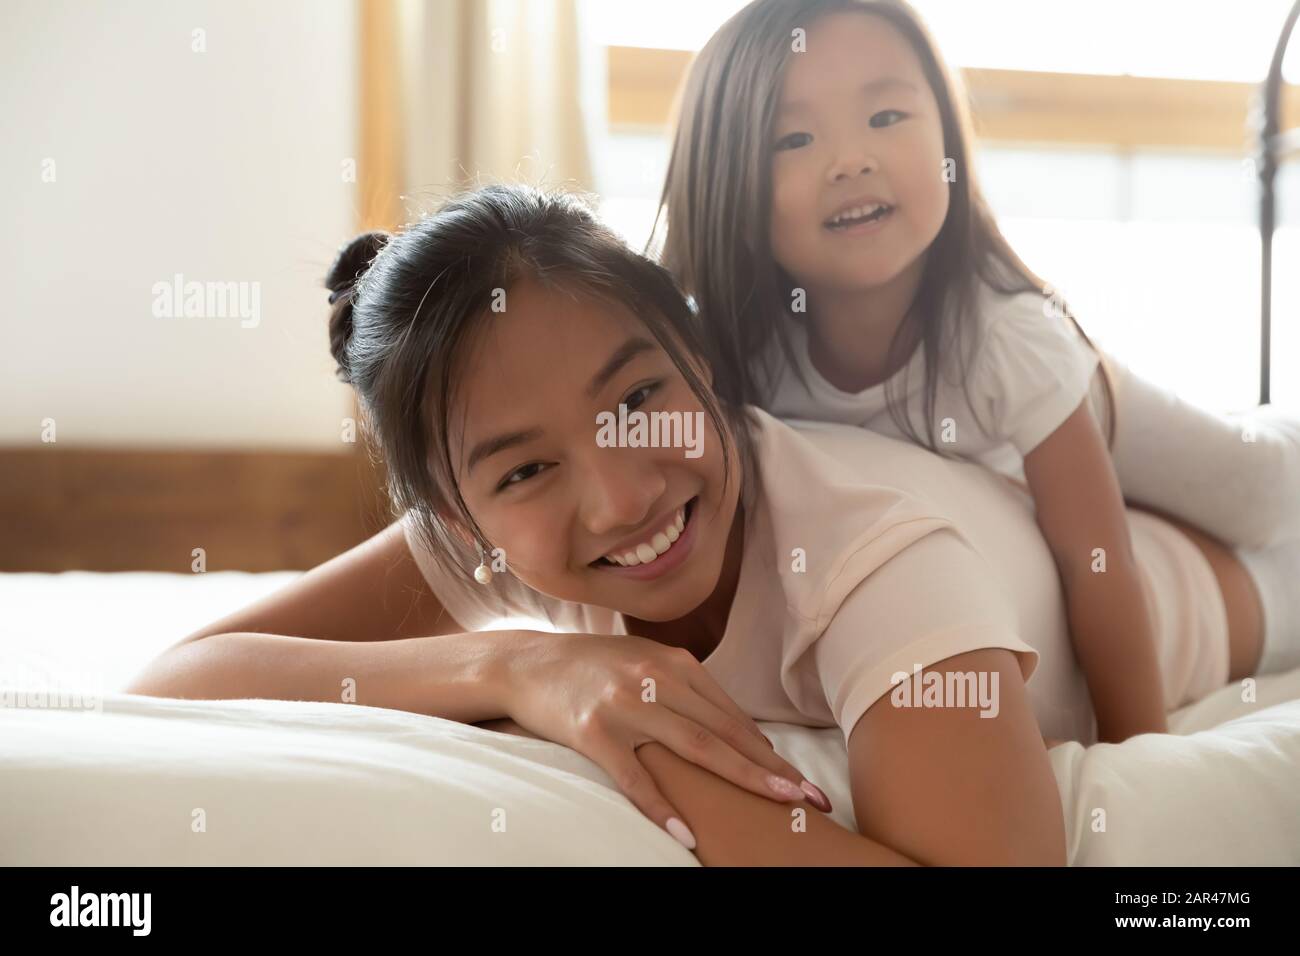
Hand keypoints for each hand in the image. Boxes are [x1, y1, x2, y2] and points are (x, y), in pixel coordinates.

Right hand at [500, 631, 831, 845]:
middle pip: (725, 733)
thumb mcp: (644, 663)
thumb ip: (687, 689)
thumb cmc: (592, 667)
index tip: (799, 778)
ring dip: (742, 780)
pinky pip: (634, 777)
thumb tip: (740, 733)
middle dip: (772, 767)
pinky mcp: (592, 732)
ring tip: (777, 805)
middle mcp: (654, 680)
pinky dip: (662, 807)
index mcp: (673, 662)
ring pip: (695, 749)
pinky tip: (686, 834)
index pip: (731, 714)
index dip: (769, 749)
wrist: (526, 662)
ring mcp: (625, 705)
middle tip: (810, 796)